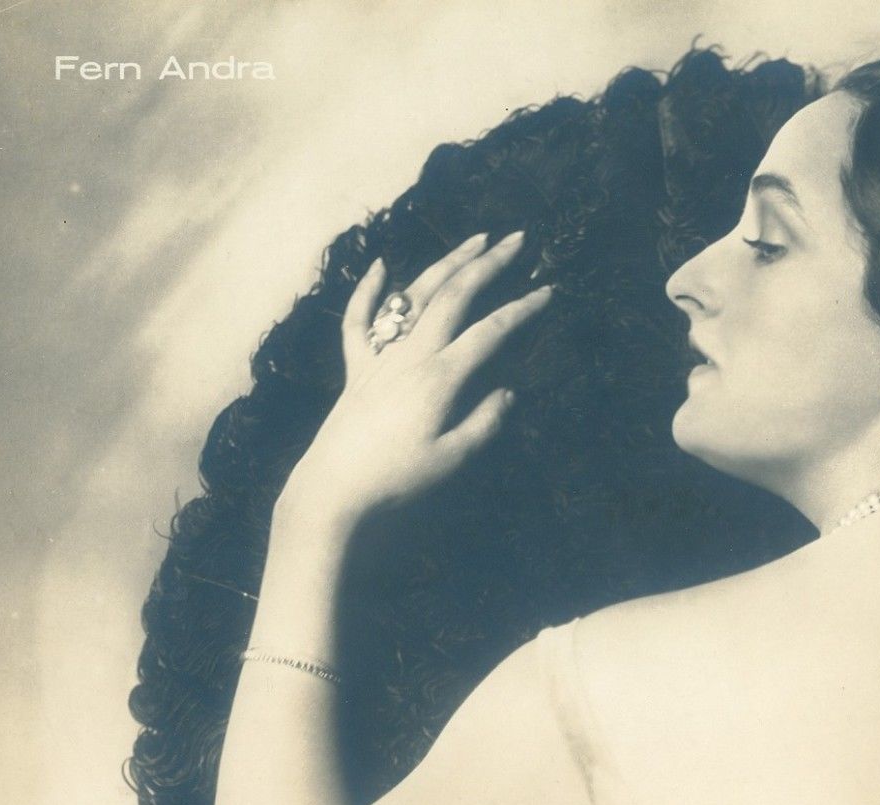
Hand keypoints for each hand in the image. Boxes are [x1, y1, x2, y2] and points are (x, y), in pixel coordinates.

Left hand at [277, 231, 549, 535]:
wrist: (333, 489)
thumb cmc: (396, 480)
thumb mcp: (452, 459)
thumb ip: (485, 422)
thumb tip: (508, 392)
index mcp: (439, 378)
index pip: (490, 333)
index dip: (522, 310)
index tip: (547, 291)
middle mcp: (410, 356)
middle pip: (454, 296)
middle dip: (488, 264)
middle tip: (516, 240)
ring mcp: (380, 357)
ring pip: (415, 296)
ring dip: (445, 264)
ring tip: (473, 240)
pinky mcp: (357, 369)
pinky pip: (359, 321)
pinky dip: (369, 290)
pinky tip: (381, 266)